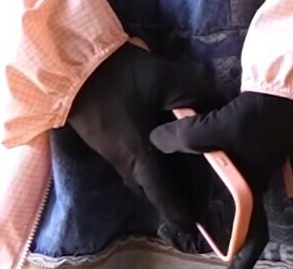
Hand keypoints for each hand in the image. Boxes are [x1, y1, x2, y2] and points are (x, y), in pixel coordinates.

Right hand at [67, 43, 228, 234]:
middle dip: (169, 199)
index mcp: (139, 156)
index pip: (163, 195)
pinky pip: (129, 164)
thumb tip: (219, 107)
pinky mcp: (103, 140)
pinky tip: (156, 149)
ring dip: (155, 182)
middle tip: (191, 198)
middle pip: (149, 191)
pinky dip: (146, 166)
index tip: (194, 227)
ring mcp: (110, 152)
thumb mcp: (164, 77)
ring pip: (137, 178)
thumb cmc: (119, 76)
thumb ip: (195, 93)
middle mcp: (123, 162)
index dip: (180, 213)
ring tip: (177, 174)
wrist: (73, 65)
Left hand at [150, 91, 292, 265]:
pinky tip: (196, 157)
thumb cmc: (254, 121)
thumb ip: (183, 136)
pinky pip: (229, 171)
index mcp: (250, 192)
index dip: (245, 257)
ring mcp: (252, 167)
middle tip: (197, 228)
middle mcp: (253, 185)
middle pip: (239, 216)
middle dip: (222, 226)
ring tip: (187, 192)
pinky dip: (213, 169)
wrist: (281, 92)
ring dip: (215, 196)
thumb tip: (155, 141)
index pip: (255, 236)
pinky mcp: (248, 149)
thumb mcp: (215, 128)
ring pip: (233, 192)